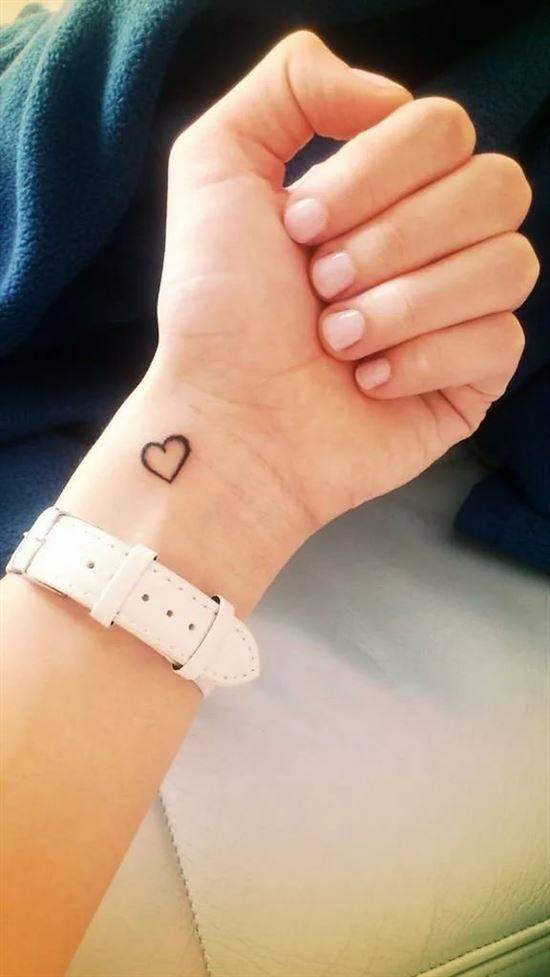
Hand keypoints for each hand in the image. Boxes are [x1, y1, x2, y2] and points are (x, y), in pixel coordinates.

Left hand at [155, 31, 538, 533]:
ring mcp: (462, 310)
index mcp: (388, 187)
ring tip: (336, 342)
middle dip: (391, 239)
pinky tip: (367, 383)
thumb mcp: (216, 164)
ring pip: (508, 264)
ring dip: (403, 304)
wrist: (226, 419)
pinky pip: (501, 340)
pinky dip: (420, 361)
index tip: (297, 227)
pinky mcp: (475, 379)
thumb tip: (392, 97)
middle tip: (319, 286)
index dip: (371, 174)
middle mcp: (436, 239)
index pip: (443, 129)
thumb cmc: (218, 306)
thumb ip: (291, 86)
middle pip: (495, 187)